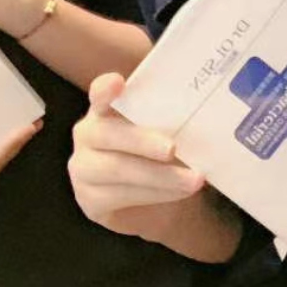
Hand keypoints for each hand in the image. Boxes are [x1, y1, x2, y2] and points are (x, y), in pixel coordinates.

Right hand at [68, 73, 206, 242]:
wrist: (159, 204)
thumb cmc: (165, 158)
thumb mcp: (171, 132)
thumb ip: (173, 118)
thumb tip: (204, 109)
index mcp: (106, 109)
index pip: (100, 94)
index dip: (105, 89)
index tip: (119, 82)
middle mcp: (87, 135)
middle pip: (108, 133)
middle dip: (143, 141)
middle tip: (173, 149)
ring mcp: (82, 168)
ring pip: (118, 168)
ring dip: (161, 175)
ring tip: (194, 179)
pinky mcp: (89, 200)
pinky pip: (122, 195)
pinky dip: (157, 193)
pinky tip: (180, 192)